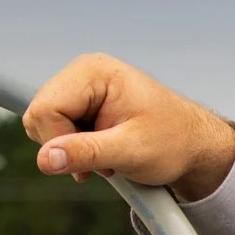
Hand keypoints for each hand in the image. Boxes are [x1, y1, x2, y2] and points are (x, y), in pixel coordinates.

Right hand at [22, 53, 234, 200]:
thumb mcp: (132, 151)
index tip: (95, 162)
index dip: (60, 142)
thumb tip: (44, 159)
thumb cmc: (174, 143)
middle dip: (67, 147)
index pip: (45, 109)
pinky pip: (57, 129)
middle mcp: (83, 73)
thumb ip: (87, 153)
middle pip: (39, 116)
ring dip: (73, 150)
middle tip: (107, 160)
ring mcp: (81, 87)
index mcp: (94, 71)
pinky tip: (104, 153)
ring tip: (110, 156)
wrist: (195, 146)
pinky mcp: (82, 103)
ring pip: (44, 126)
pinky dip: (76, 148)